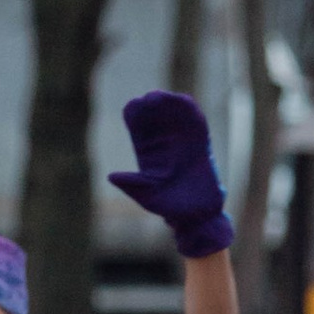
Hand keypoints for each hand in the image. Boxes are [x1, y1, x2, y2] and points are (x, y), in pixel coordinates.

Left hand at [109, 90, 232, 258]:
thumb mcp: (147, 196)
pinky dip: (192, 114)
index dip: (137, 117)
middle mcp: (166, 147)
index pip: (141, 130)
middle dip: (154, 106)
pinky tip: (186, 102)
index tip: (133, 106)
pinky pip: (197, 126)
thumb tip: (111, 176)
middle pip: (158, 120)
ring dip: (172, 106)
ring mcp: (184, 145)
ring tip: (165, 97)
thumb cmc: (169, 208)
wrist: (196, 217)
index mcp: (149, 155)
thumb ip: (132, 184)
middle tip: (150, 97)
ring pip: (177, 119)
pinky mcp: (202, 147)